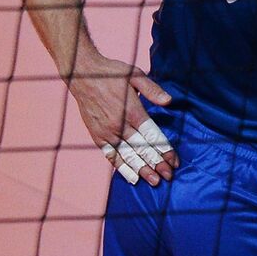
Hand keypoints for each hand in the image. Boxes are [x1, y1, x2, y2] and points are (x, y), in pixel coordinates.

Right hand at [67, 49, 176, 185]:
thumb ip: (153, 89)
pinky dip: (121, 167)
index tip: (174, 161)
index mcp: (132, 111)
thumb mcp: (135, 74)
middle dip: (156, 164)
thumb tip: (169, 101)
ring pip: (127, 156)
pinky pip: (111, 155)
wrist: (82, 74)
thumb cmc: (112, 73)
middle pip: (142, 149)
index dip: (164, 150)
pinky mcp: (97, 135)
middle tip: (169, 177)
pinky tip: (132, 178)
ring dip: (142, 170)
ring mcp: (107, 132)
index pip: (152, 135)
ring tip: (154, 182)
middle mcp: (119, 125)